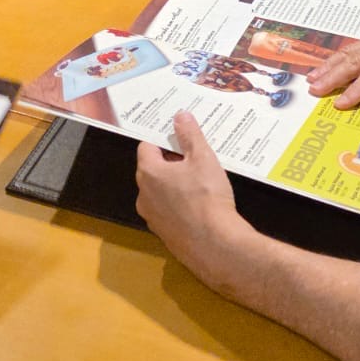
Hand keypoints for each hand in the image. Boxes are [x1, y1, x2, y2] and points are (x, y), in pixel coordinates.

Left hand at [136, 111, 250, 285]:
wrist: (215, 245)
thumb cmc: (207, 196)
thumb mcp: (203, 158)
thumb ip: (190, 134)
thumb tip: (180, 115)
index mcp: (149, 173)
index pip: (147, 146)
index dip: (163, 138)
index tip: (179, 135)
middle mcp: (143, 196)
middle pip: (152, 169)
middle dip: (171, 160)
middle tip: (193, 155)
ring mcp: (152, 218)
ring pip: (159, 191)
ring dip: (174, 183)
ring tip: (199, 179)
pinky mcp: (163, 235)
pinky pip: (167, 211)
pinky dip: (178, 204)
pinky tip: (199, 204)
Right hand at [307, 8, 359, 114]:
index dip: (355, 91)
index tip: (340, 103)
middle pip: (352, 62)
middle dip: (332, 77)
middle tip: (313, 89)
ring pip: (348, 53)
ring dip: (329, 66)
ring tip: (311, 78)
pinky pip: (353, 48)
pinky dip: (337, 58)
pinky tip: (326, 66)